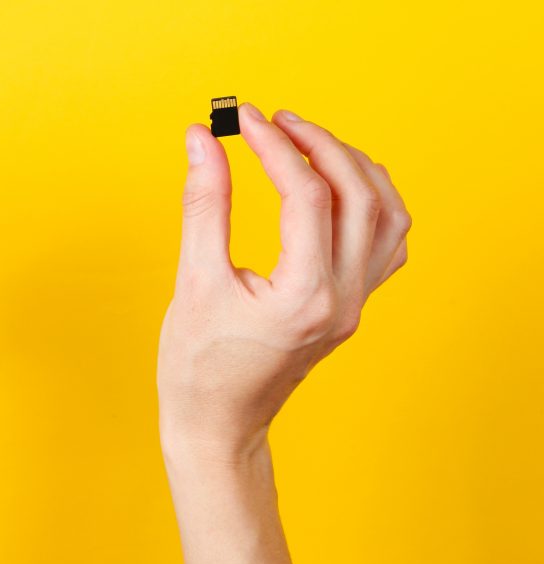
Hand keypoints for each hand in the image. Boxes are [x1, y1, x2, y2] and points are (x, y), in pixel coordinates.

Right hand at [158, 104, 410, 460]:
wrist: (217, 424)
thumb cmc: (197, 367)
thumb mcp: (194, 281)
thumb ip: (204, 204)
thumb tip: (203, 140)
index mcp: (304, 296)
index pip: (306, 195)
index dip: (274, 147)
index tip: (242, 120)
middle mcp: (343, 299)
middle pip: (359, 195)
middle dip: (319, 145)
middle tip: (276, 121)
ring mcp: (355, 305)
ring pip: (387, 215)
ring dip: (354, 168)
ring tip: (309, 143)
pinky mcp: (351, 308)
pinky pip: (385, 244)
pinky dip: (370, 203)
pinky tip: (337, 188)